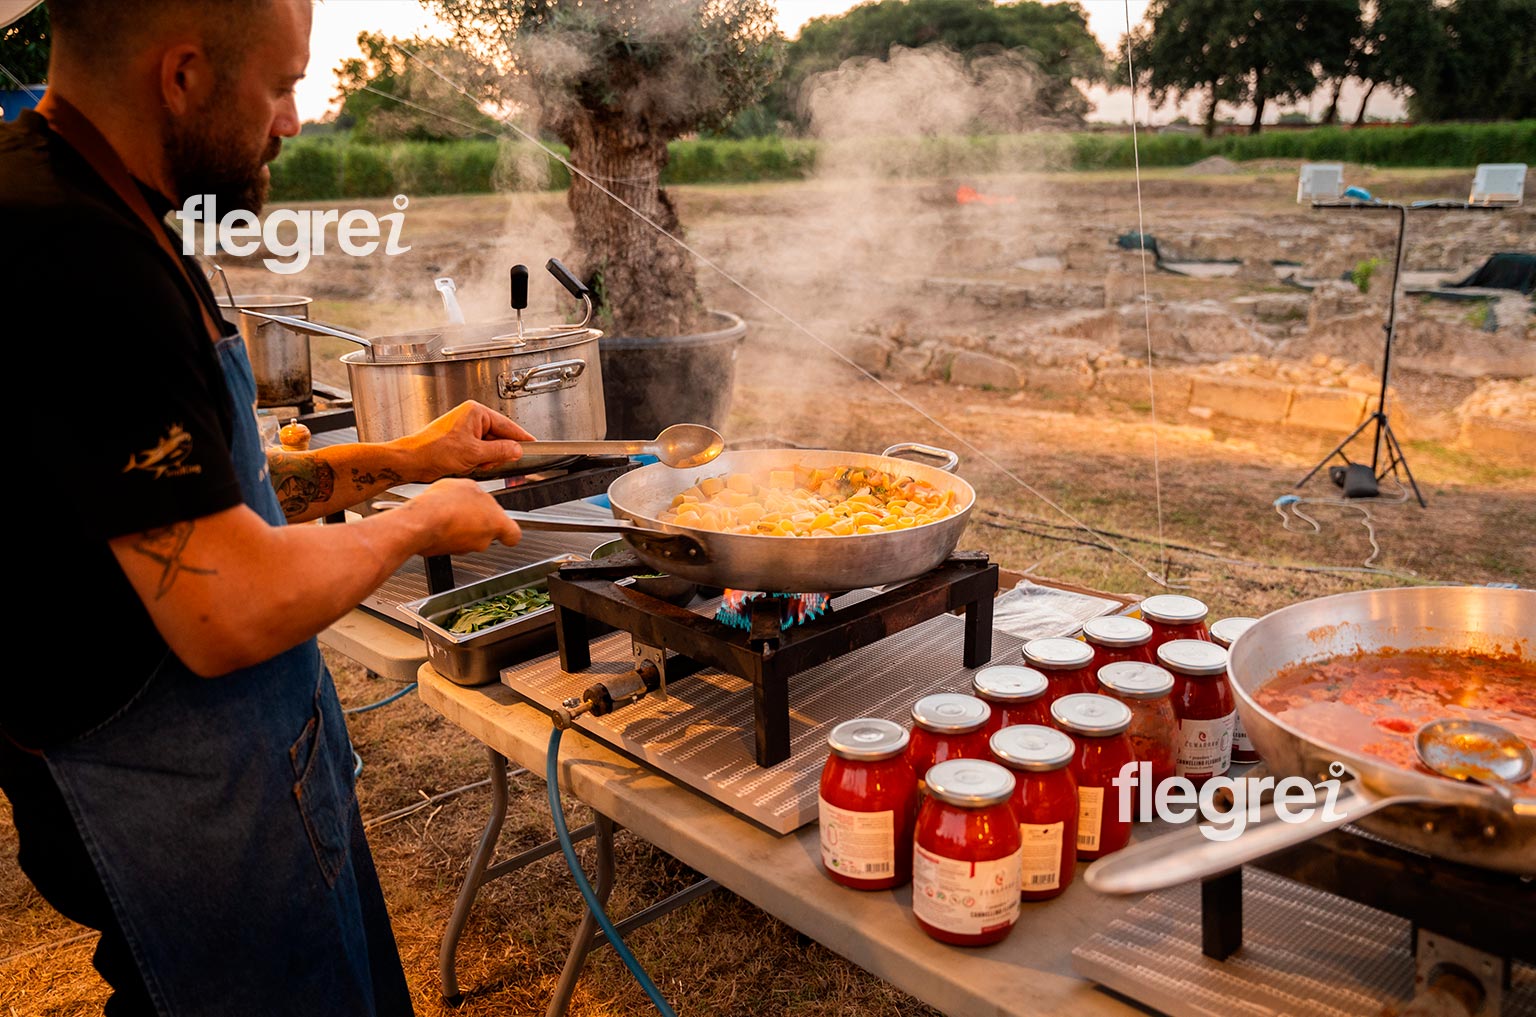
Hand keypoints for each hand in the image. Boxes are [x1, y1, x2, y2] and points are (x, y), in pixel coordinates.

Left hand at [396, 401, 535, 480]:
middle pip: (498, 437)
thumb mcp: (474, 453)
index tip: (533, 444)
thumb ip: (500, 451)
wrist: (412, 461)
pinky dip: (475, 461)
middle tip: (487, 463)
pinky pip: (477, 452)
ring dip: (483, 460)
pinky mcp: (459, 441)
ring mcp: (464, 429)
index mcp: (475, 412)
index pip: (506, 425)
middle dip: (494, 454)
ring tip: (471, 464)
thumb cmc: (434, 451)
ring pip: (488, 447)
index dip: (520, 437)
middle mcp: (470, 417)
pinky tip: (465, 466)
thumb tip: (517, 449)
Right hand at [397, 479, 520, 556]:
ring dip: (462, 525)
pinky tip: (439, 517)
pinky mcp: (446, 552)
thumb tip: (478, 497)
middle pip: (488, 533)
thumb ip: (480, 495)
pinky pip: (450, 540)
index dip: (509, 530)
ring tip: (449, 510)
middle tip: (468, 507)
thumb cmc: (447, 504)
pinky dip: (447, 531)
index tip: (506, 525)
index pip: (514, 535)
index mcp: (497, 523)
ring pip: (468, 537)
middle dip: (479, 521)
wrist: (421, 521)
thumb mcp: (470, 486)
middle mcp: (483, 540)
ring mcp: (464, 548)